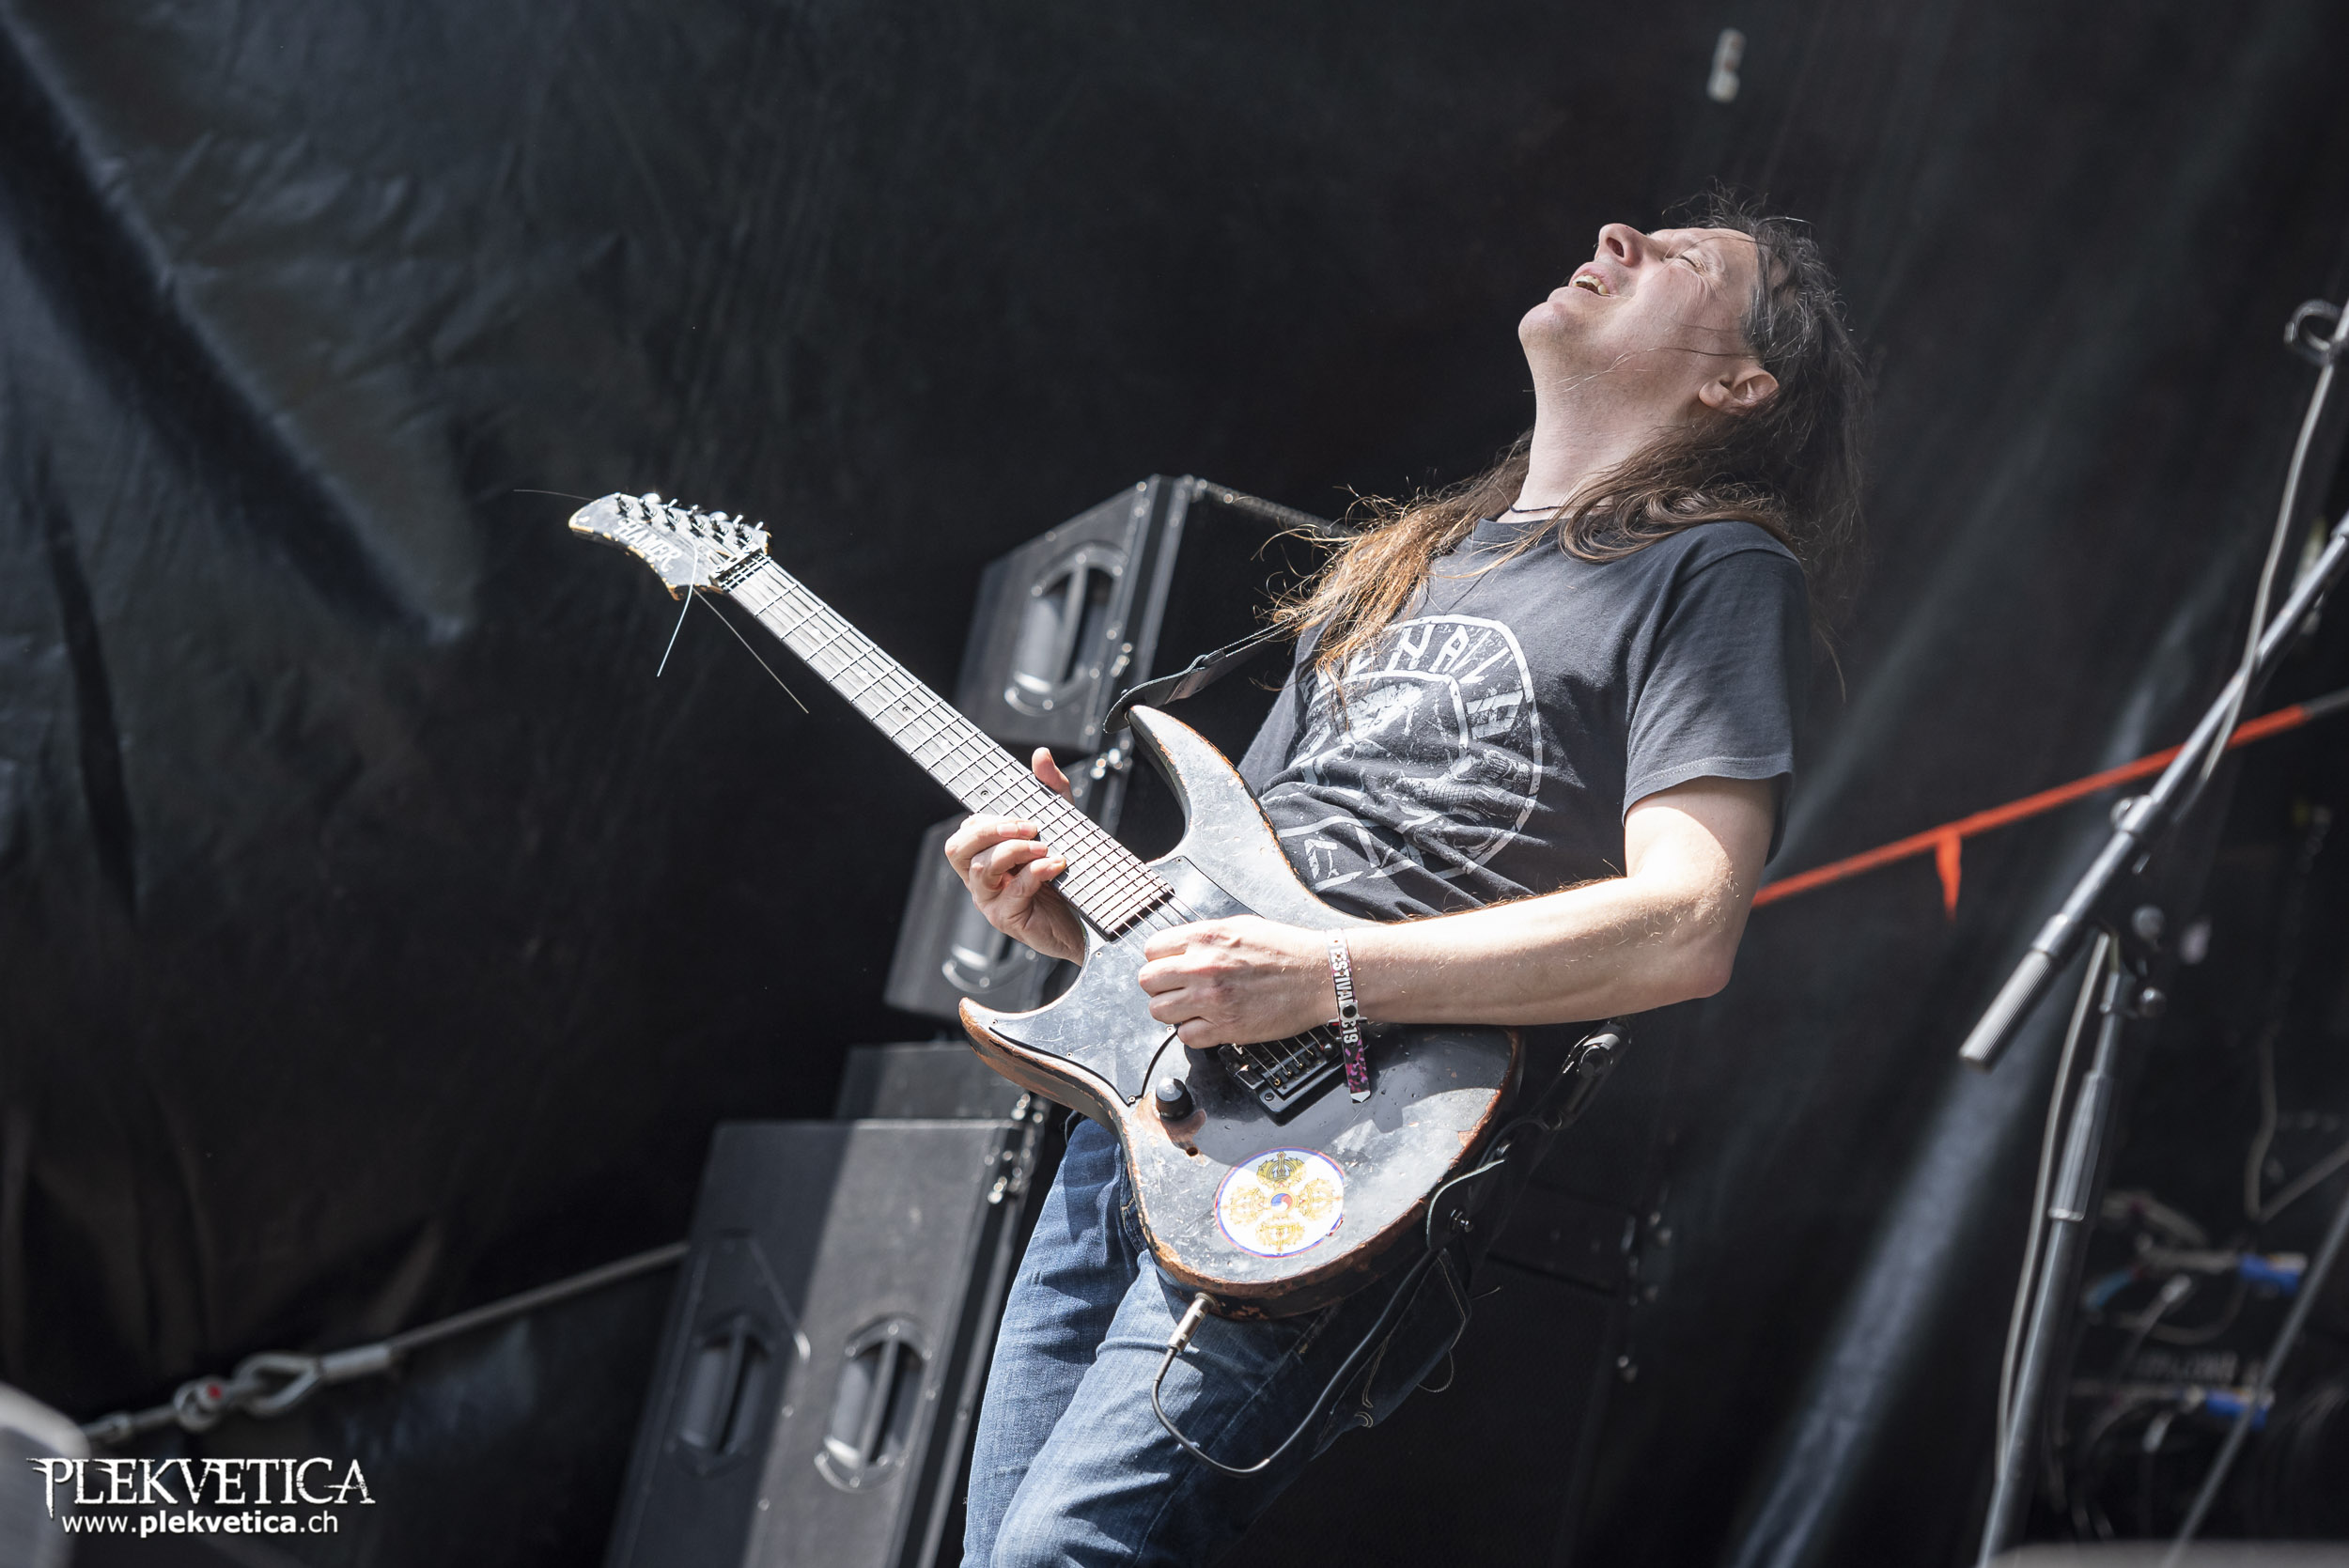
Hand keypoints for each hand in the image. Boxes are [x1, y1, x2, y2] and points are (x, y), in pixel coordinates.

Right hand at [942, 749, 1085, 964]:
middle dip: (991, 831)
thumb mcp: (1061, 825)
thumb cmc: (1067, 875)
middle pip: (957, 849)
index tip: (1023, 816)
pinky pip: (1013, 891)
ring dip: (1015, 851)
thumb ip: (1050, 791)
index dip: (989, 819)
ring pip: (981, 869)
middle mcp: (982, 879)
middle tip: (1030, 828)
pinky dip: (1035, 873)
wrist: (1088, 919)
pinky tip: (1056, 865)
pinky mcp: (1009, 918)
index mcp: (986, 857)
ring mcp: (991, 901)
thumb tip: (1040, 755)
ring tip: (1045, 848)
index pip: (966, 831)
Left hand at [1136, 916, 1336, 1046]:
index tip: (1171, 966)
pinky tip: (1209, 1023)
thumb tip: (1180, 950)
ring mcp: (1212, 1000)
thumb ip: (1205, 939)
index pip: (1152, 950)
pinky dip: (1194, 1032)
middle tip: (1178, 989)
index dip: (1160, 960)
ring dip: (1173, 1011)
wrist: (1319, 975)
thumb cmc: (1287, 950)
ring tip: (1192, 1007)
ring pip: (1159, 1012)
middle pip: (1148, 982)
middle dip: (1161, 986)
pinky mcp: (1226, 1028)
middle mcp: (1203, 967)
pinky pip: (1186, 1036)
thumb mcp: (1240, 927)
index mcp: (1205, 938)